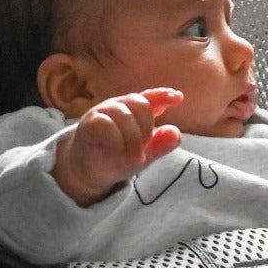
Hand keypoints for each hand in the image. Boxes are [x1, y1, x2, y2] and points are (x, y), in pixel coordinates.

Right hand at [52, 88, 183, 205]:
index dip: (164, 95)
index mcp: (134, 111)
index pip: (150, 98)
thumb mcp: (144, 154)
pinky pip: (107, 125)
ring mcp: (103, 112)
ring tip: (131, 158)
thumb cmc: (117, 157)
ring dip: (132, 141)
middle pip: (142, 105)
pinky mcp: (89, 123)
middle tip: (140, 152)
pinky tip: (115, 152)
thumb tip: (176, 133)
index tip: (178, 98)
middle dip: (146, 131)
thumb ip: (161, 144)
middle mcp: (119, 106)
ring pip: (125, 116)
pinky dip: (116, 142)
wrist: (90, 171)